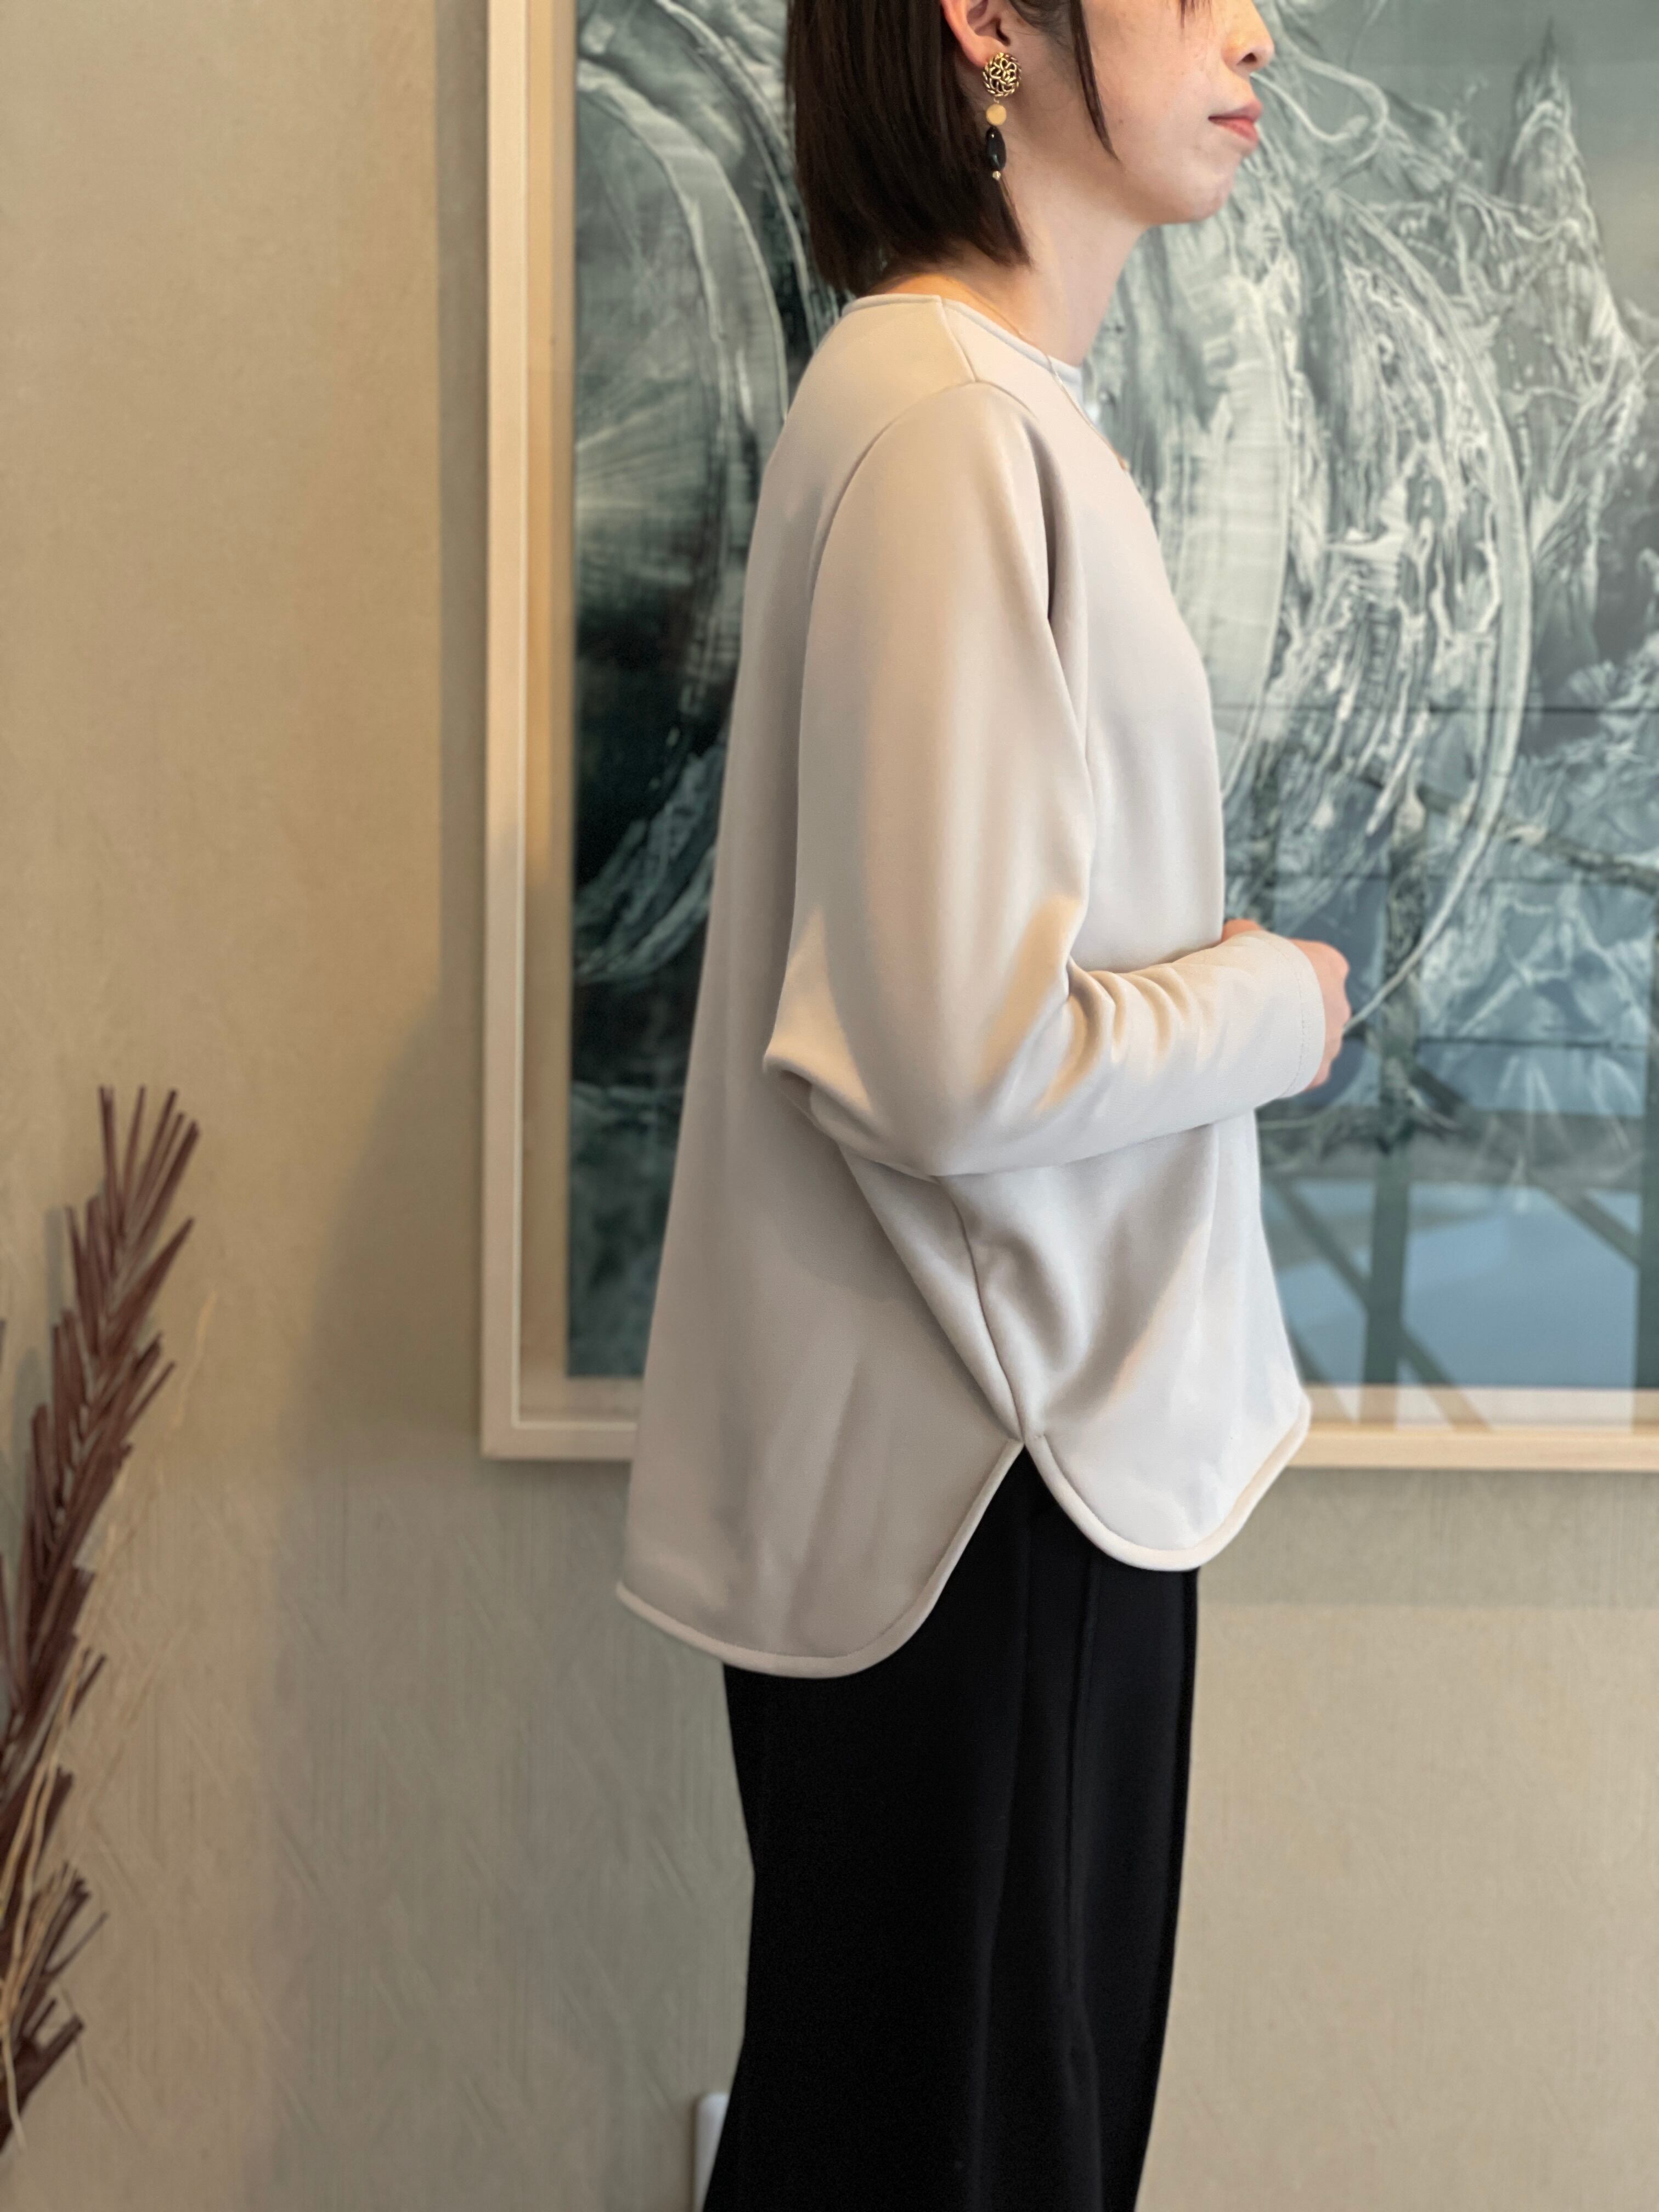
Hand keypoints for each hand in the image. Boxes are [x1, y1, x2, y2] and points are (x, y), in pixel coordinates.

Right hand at [1220, 917, 1350, 1091]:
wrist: (1244, 1012)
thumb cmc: (1247, 969)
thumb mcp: (1244, 938)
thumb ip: (1247, 935)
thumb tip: (1233, 933)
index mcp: (1330, 966)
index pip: (1315, 965)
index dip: (1284, 970)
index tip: (1258, 975)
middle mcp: (1340, 1004)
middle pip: (1316, 1006)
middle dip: (1289, 1010)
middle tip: (1252, 1011)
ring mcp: (1332, 1042)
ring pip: (1312, 1043)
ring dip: (1287, 1041)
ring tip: (1250, 1040)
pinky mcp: (1317, 1074)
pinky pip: (1302, 1073)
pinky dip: (1282, 1071)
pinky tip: (1257, 1064)